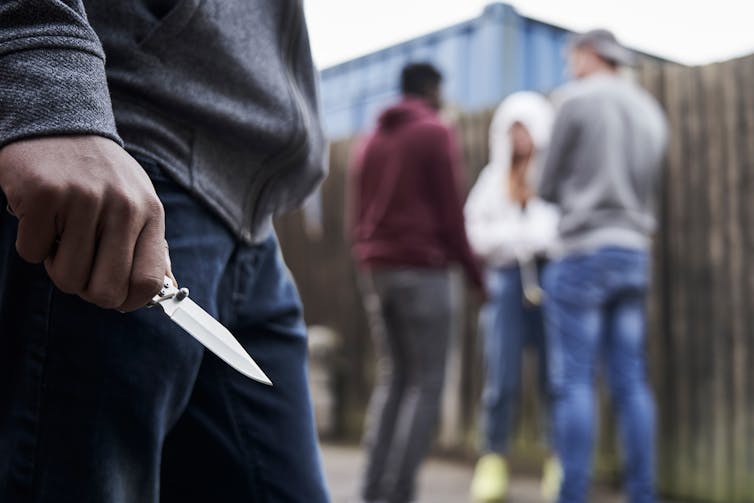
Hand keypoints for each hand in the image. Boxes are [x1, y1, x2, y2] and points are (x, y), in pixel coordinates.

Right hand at [0, 135, 169, 310]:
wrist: (59, 122)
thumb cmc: (101, 174)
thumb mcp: (139, 203)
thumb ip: (151, 248)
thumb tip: (165, 291)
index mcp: (150, 213)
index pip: (149, 282)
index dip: (128, 301)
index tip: (115, 297)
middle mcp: (122, 207)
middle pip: (106, 291)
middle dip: (88, 289)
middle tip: (81, 265)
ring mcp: (83, 200)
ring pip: (67, 278)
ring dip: (57, 265)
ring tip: (63, 234)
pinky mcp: (44, 196)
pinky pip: (32, 253)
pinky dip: (33, 243)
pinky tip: (43, 216)